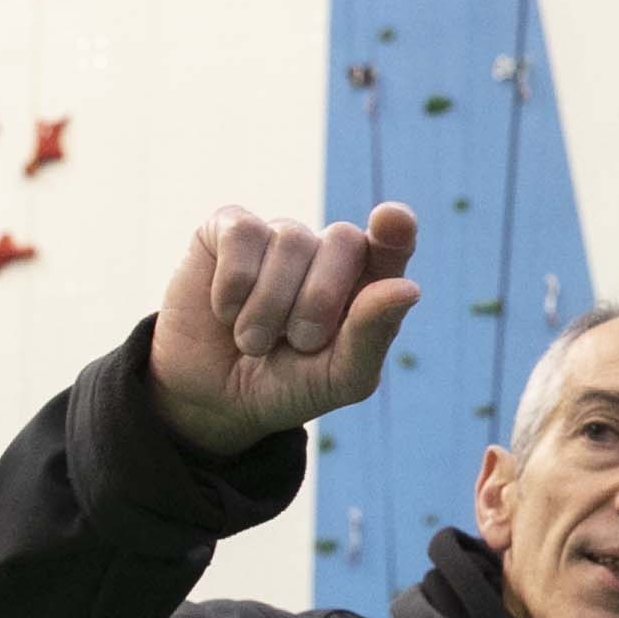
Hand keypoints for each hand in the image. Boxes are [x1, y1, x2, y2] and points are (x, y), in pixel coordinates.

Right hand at [149, 203, 420, 456]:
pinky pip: (243, 233)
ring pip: (291, 239)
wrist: (211, 398)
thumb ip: (373, 335)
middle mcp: (327, 250)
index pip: (393, 243)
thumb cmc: (286, 385)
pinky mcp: (229, 228)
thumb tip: (407, 288)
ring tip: (254, 341)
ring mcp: (279, 235)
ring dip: (267, 309)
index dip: (395, 230)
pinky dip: (233, 286)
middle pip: (345, 240)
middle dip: (318, 303)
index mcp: (366, 283)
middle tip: (297, 343)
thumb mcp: (337, 379)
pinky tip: (225, 310)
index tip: (391, 219)